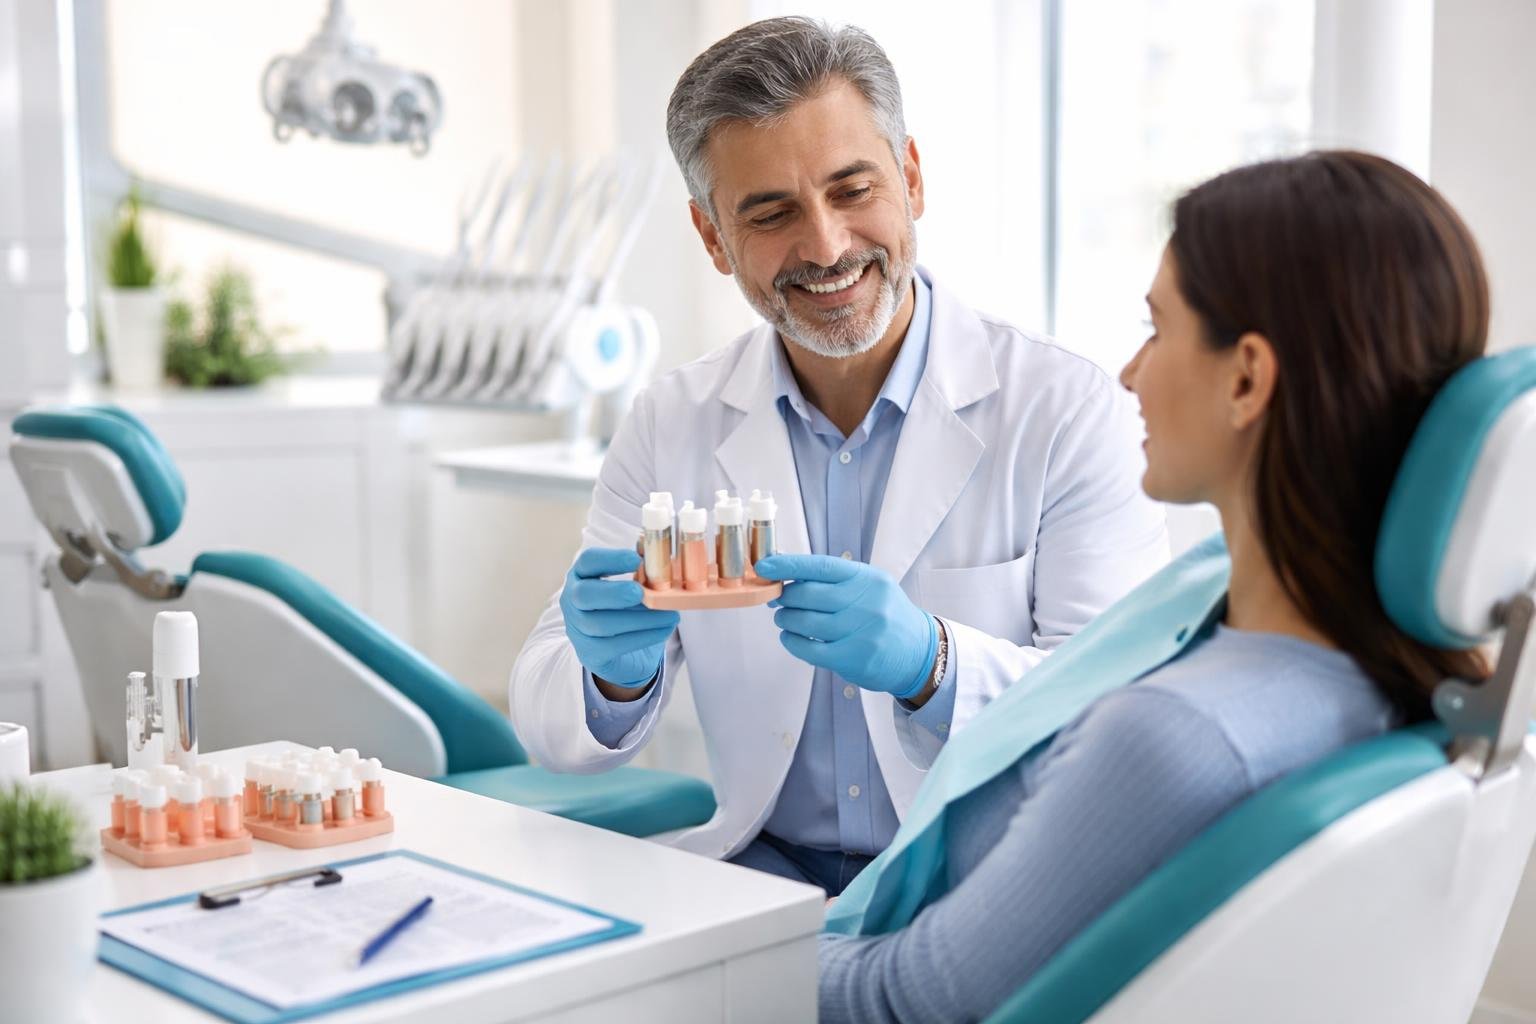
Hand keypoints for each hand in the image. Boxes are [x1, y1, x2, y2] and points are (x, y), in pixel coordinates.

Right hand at [560, 548, 679, 686]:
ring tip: (670, 615)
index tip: (637, 559)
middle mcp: (573, 600)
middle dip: (614, 593)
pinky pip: (613, 646)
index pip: (589, 561)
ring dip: (640, 619)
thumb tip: (663, 555)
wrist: (620, 652)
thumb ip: (643, 570)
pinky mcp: (590, 653)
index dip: (611, 559)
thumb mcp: (633, 585)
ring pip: (602, 624)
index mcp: (583, 575)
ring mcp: (578, 628)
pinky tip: (664, 630)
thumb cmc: (627, 608)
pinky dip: (643, 637)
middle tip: (640, 593)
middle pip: (584, 595)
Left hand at [755, 554, 936, 698]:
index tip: (763, 566)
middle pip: (806, 595)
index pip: (819, 566)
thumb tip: (784, 578)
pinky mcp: (854, 658)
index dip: (787, 565)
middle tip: (777, 599)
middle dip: (784, 596)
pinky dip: (792, 641)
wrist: (918, 652)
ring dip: (785, 619)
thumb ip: (832, 581)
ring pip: (804, 622)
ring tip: (785, 619)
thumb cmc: (884, 615)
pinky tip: (791, 637)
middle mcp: (866, 602)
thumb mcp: (867, 587)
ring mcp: (861, 631)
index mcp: (866, 578)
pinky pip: (809, 648)